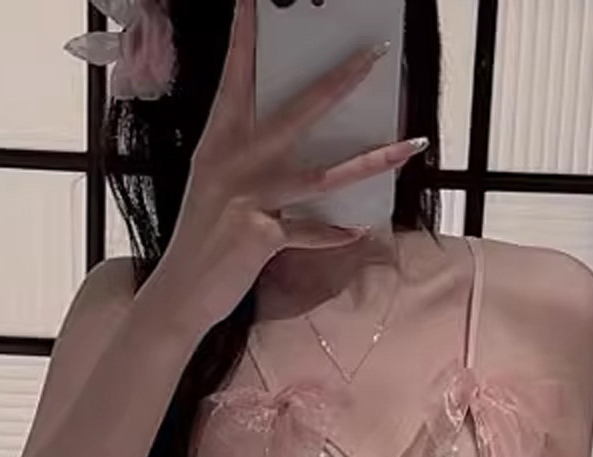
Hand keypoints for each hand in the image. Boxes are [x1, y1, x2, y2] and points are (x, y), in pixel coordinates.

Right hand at [153, 0, 429, 335]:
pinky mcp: (261, 236)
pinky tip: (360, 229)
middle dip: (340, 80)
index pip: (236, 76)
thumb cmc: (203, 238)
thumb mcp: (217, 185)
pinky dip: (335, 234)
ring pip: (323, 174)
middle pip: (298, 111)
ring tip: (411, 145)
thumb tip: (292, 141)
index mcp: (219, 141)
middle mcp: (234, 161)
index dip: (245, 37)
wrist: (180, 291)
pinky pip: (310, 232)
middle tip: (374, 53)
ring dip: (372, 160)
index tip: (254, 1)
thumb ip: (248, 159)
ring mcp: (248, 198)